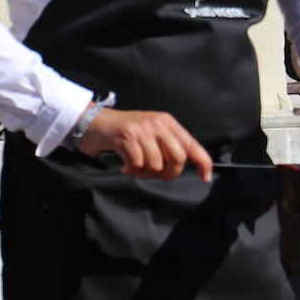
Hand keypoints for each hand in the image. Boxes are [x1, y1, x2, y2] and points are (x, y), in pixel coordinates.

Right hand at [76, 107, 212, 182]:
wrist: (93, 122)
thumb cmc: (123, 133)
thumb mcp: (150, 133)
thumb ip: (166, 145)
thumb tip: (182, 166)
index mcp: (167, 122)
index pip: (191, 144)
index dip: (202, 162)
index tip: (205, 177)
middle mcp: (157, 124)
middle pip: (177, 159)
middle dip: (168, 174)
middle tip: (154, 174)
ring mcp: (141, 130)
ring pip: (156, 165)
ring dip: (145, 174)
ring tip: (134, 167)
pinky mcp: (126, 138)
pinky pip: (137, 165)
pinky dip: (130, 171)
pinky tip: (124, 164)